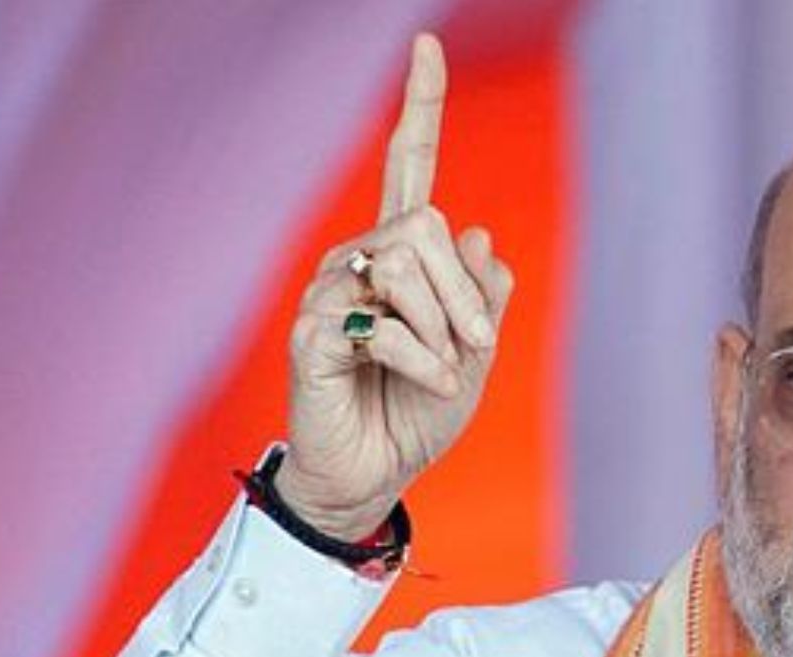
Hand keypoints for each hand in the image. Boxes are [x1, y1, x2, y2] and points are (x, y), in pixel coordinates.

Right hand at [274, 34, 512, 540]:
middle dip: (465, 293)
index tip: (427, 44)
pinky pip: (383, 325)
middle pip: (425, 224)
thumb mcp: (476, 351)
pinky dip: (422, 362)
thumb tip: (476, 234)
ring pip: (407, 268)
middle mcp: (359, 257)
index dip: (421, 105)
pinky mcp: (310, 331)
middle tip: (475, 347)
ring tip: (440, 373)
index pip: (408, 164)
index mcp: (401, 254)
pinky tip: (419, 386)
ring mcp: (328, 289)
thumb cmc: (418, 412)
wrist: (375, 476)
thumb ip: (482, 294)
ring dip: (445, 331)